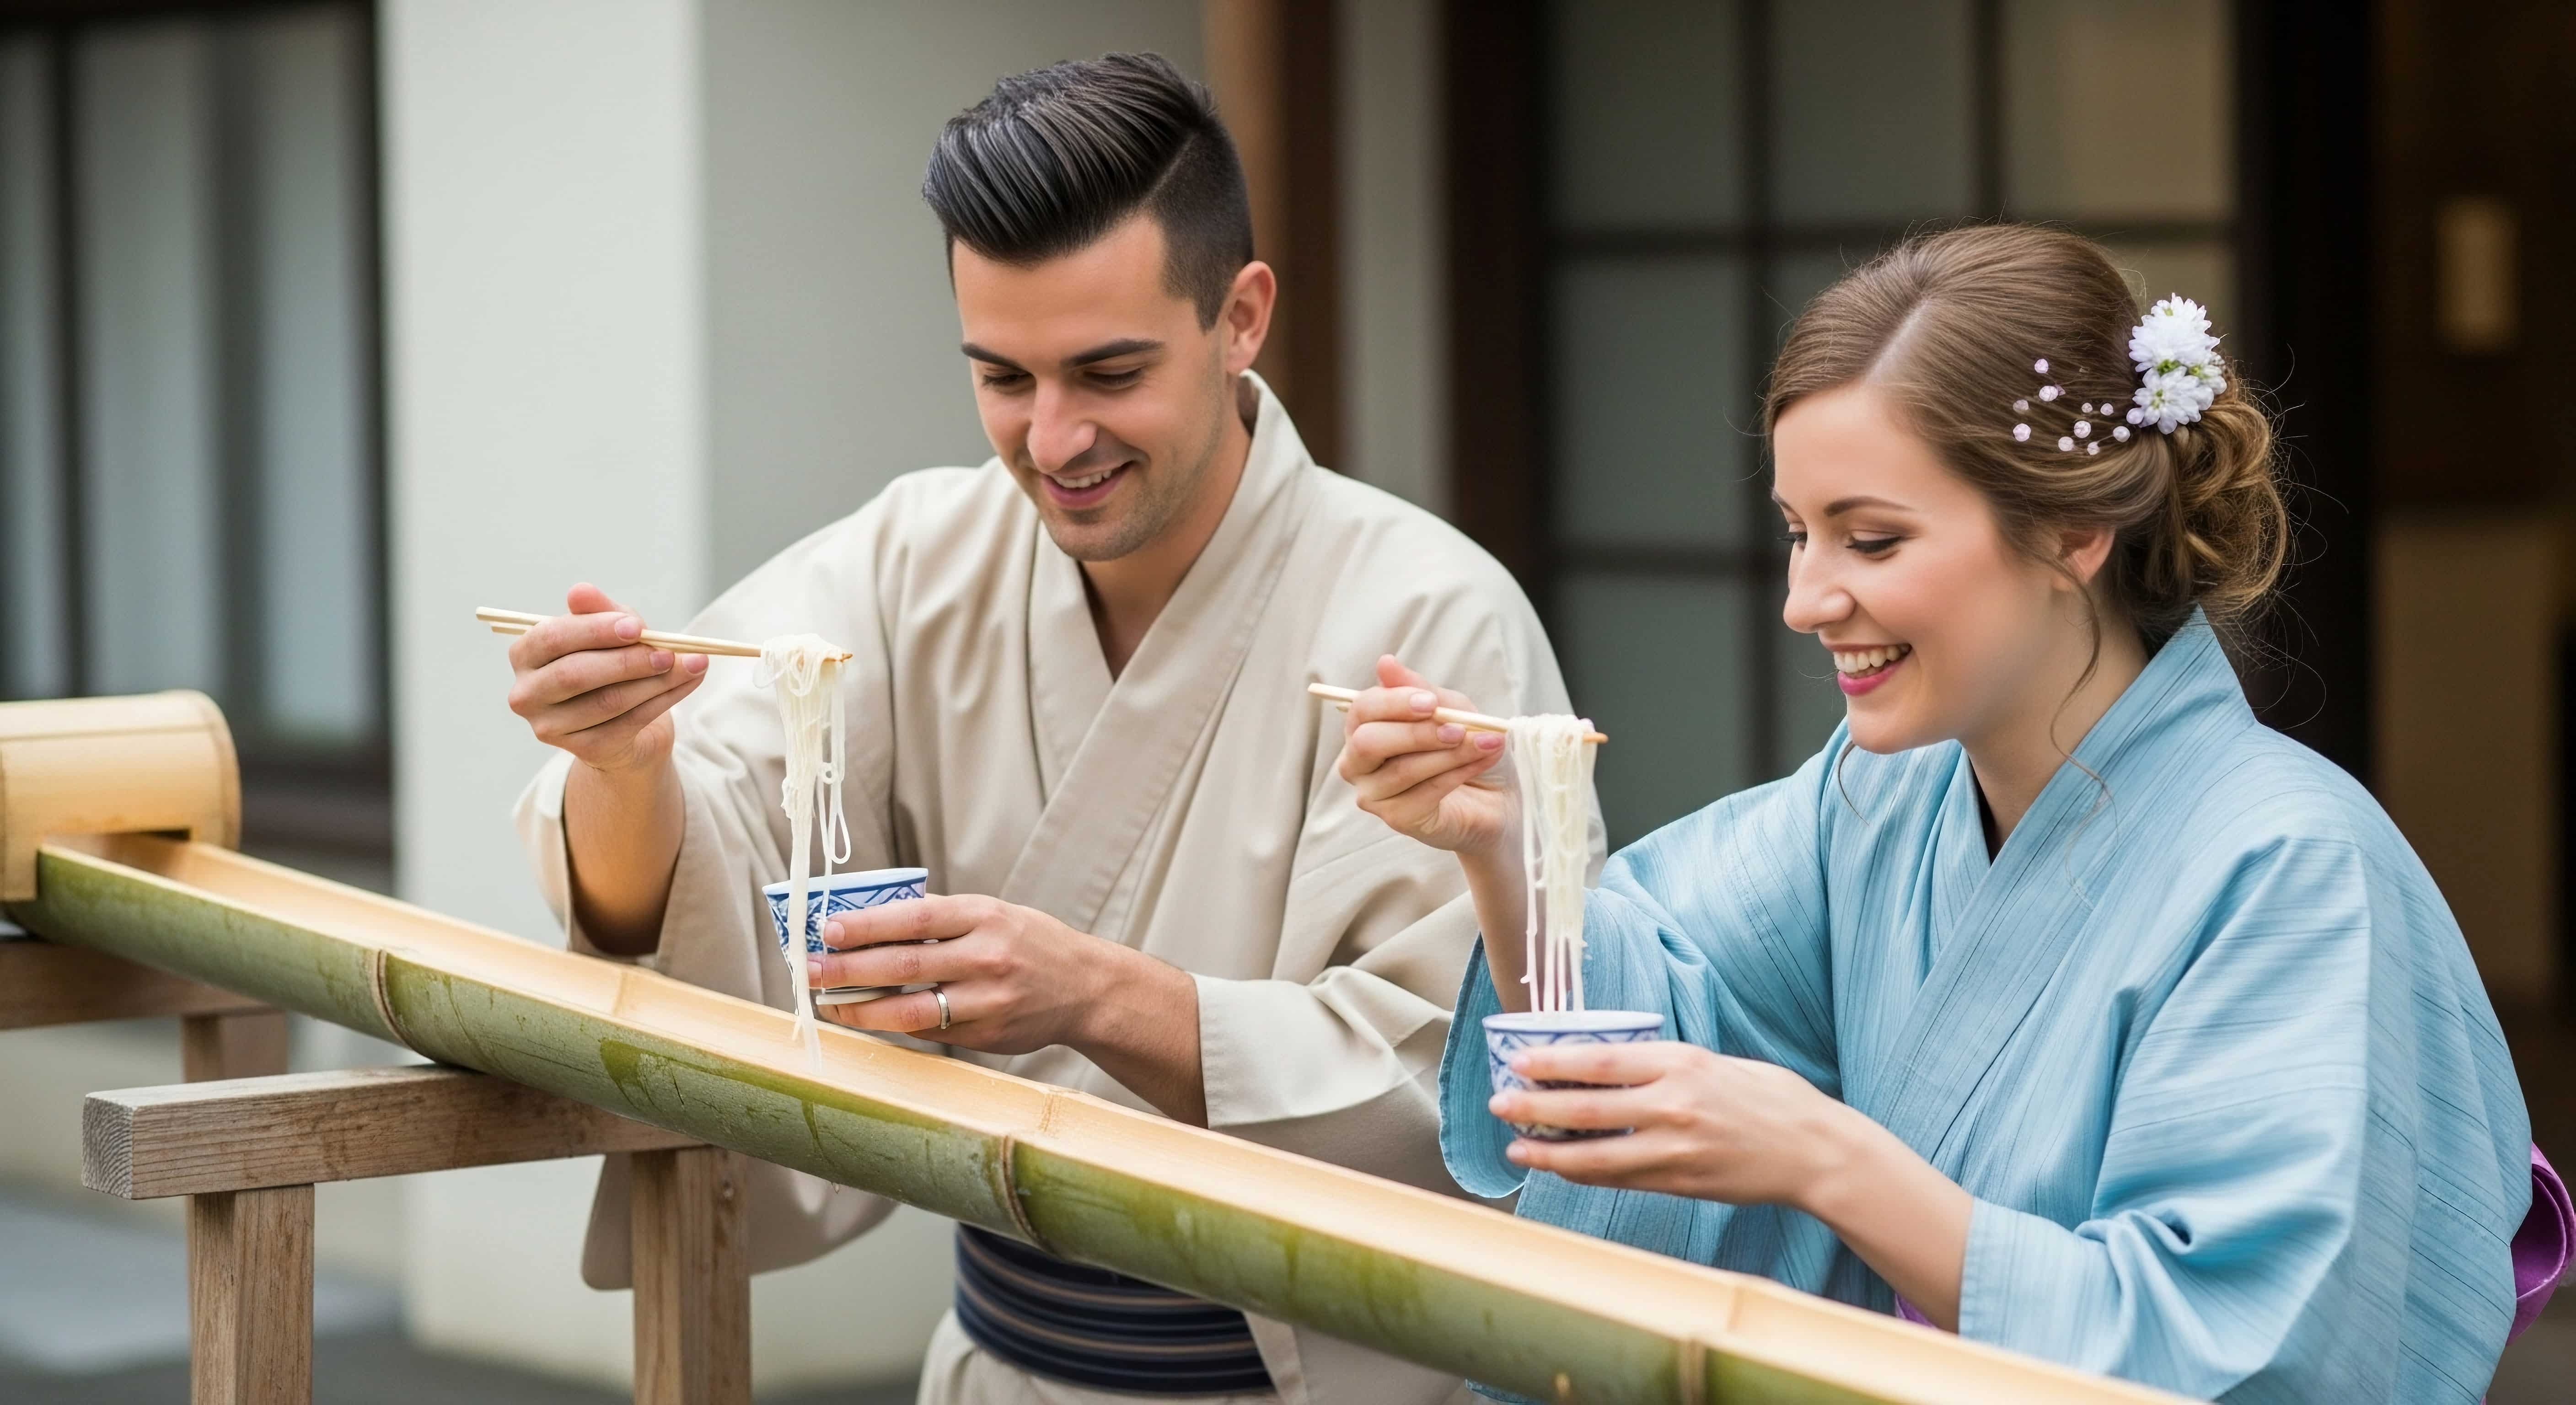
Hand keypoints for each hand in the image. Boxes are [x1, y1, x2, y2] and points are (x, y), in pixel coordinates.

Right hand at [505, 583, 708, 774]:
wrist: (623, 722)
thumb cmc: (609, 664)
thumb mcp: (609, 631)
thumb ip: (599, 611)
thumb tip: (580, 591)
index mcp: (525, 655)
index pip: (552, 638)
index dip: (594, 630)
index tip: (637, 626)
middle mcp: (527, 694)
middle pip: (574, 674)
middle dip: (627, 661)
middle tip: (668, 651)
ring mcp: (550, 727)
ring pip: (607, 701)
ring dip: (656, 682)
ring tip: (692, 665)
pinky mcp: (583, 750)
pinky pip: (629, 723)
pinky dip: (665, 700)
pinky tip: (688, 681)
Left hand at [811, 894, 1138, 1056]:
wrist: (1086, 988)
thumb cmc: (1029, 942)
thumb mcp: (992, 913)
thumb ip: (940, 916)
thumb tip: (869, 916)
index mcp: (985, 916)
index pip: (915, 917)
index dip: (867, 924)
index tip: (827, 929)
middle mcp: (987, 957)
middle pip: (903, 965)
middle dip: (848, 969)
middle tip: (810, 970)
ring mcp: (988, 1000)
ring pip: (910, 1009)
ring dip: (862, 1009)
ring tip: (829, 1004)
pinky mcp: (987, 1035)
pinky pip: (930, 1031)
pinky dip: (896, 1025)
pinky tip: (873, 1018)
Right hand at [1333, 655, 1514, 855]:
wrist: (1497, 795)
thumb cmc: (1466, 747)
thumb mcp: (1450, 709)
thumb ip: (1419, 688)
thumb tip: (1385, 663)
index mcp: (1365, 727)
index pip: (1362, 710)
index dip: (1394, 703)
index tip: (1430, 701)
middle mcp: (1359, 763)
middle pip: (1368, 742)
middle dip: (1417, 732)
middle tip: (1458, 729)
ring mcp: (1374, 794)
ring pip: (1401, 769)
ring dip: (1449, 754)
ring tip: (1485, 743)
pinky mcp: (1397, 819)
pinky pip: (1423, 794)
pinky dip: (1456, 775)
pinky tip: (1479, 764)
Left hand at [1490, 1042, 1858, 1208]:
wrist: (1815, 1150)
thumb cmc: (1768, 1097)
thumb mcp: (1716, 1062)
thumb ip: (1665, 1065)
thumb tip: (1610, 1064)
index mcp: (1681, 1063)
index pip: (1601, 1060)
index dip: (1552, 1062)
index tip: (1518, 1061)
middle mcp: (1674, 1104)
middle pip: (1587, 1107)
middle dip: (1535, 1107)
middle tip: (1499, 1105)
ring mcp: (1676, 1148)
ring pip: (1596, 1154)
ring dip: (1550, 1153)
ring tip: (1516, 1148)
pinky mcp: (1681, 1182)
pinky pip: (1620, 1179)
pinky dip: (1585, 1174)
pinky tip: (1561, 1169)